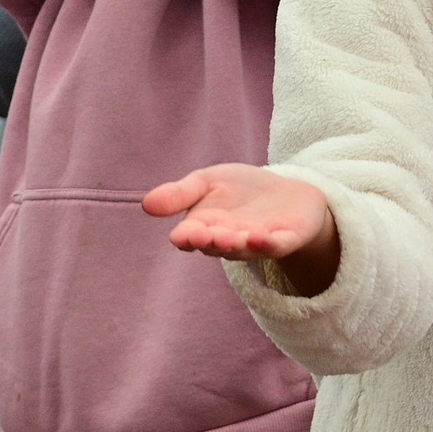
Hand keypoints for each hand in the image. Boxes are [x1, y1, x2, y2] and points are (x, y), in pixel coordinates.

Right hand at [143, 164, 339, 293]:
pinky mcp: (284, 240)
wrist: (286, 192)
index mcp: (205, 227)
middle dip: (210, 240)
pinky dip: (267, 245)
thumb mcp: (207, 182)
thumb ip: (181, 193)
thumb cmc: (241, 190)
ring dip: (235, 244)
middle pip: (215, 246)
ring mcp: (256, 243)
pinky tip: (260, 237)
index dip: (186, 237)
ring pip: (242, 249)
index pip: (189, 237)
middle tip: (204, 234)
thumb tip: (146, 203)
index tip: (182, 234)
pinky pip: (275, 247)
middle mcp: (228, 240)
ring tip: (229, 236)